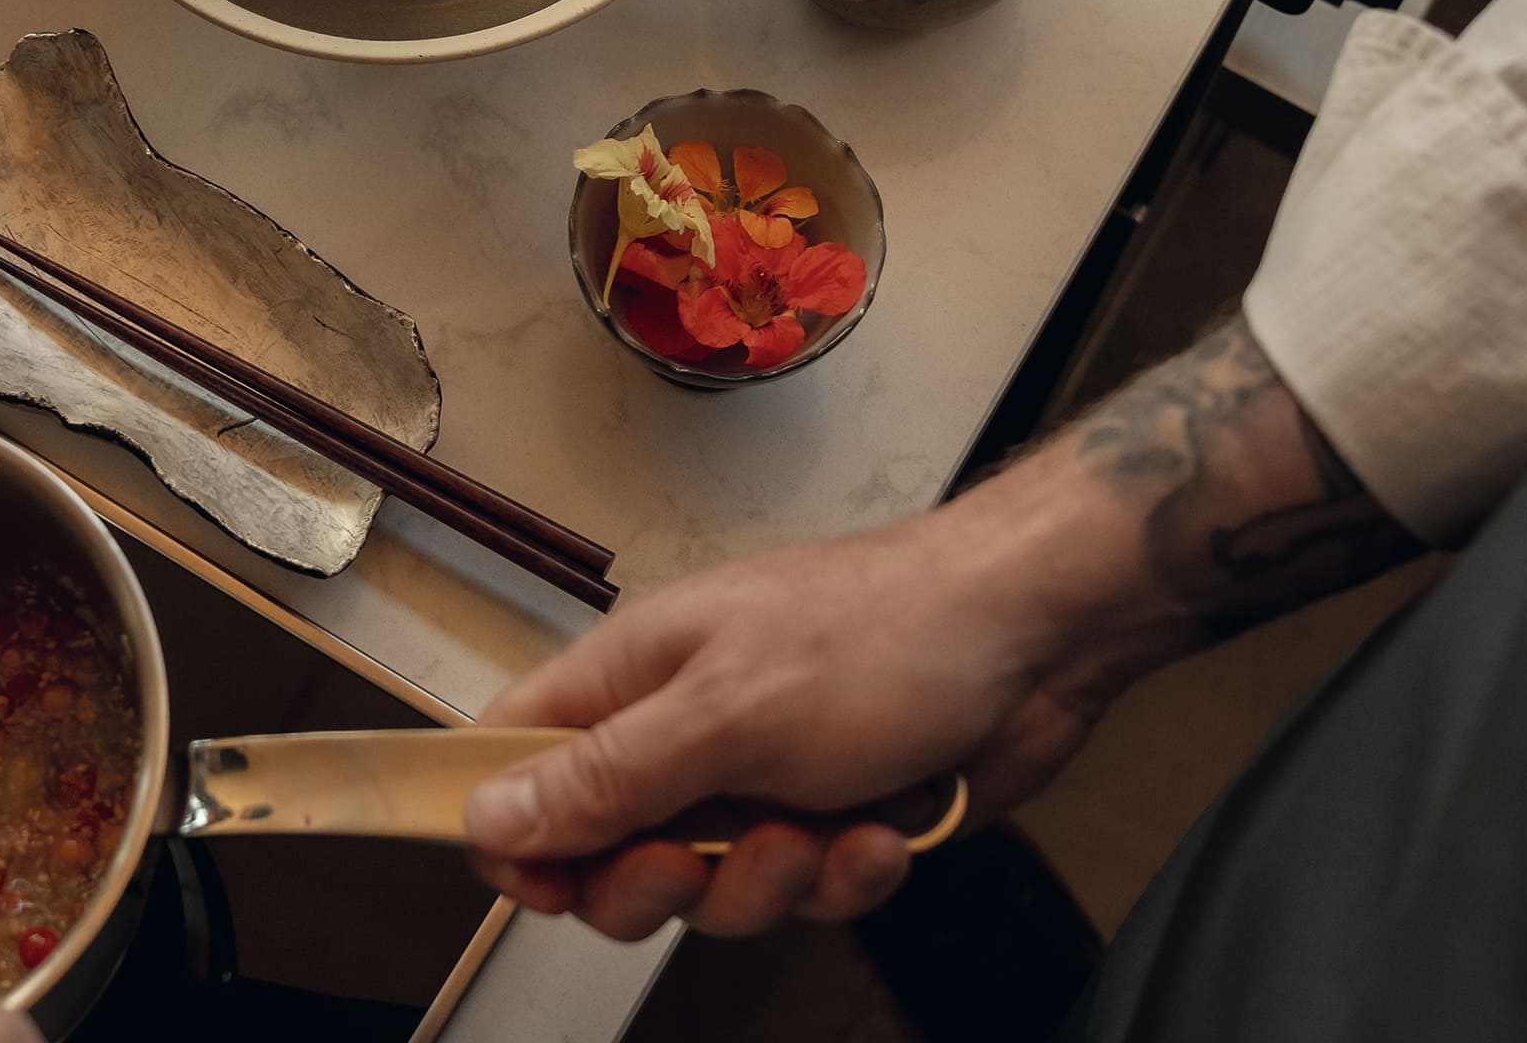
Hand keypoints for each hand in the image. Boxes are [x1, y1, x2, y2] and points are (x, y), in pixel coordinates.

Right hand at [459, 492, 1123, 942]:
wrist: (1038, 634)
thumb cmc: (888, 633)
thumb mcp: (729, 711)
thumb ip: (607, 775)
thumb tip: (489, 815)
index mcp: (635, 676)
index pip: (513, 758)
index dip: (513, 834)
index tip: (550, 884)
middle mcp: (686, 728)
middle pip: (602, 854)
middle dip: (654, 885)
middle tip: (695, 863)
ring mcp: (759, 778)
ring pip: (708, 891)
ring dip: (768, 883)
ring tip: (823, 833)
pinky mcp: (832, 817)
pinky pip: (803, 892)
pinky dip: (846, 876)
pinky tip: (883, 833)